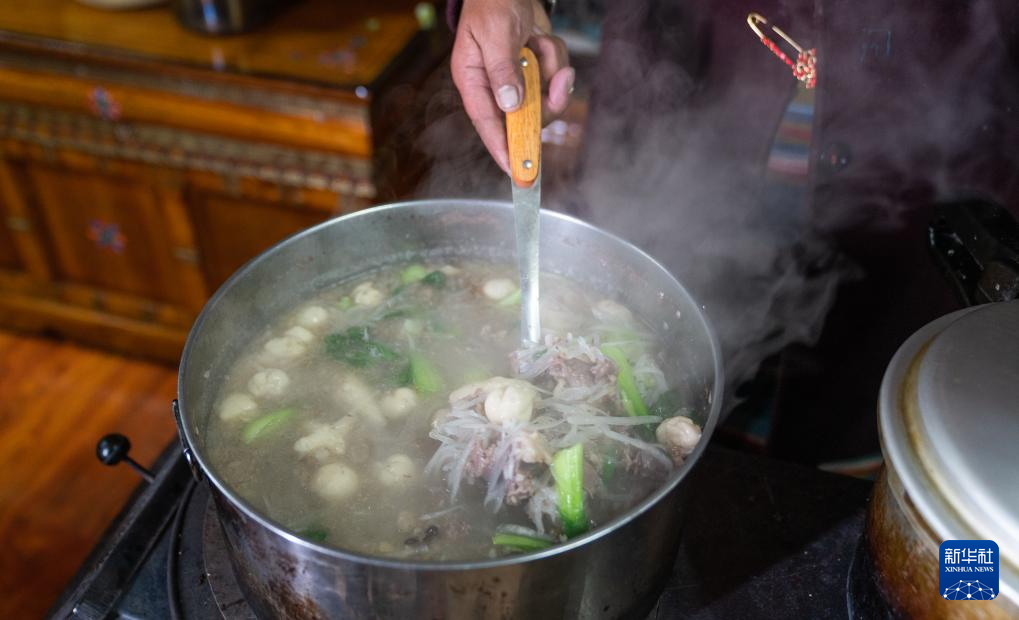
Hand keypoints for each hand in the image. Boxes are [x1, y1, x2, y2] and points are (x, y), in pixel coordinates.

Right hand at [451, 0, 573, 173]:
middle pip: (525, 117)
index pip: (487, 123)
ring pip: (545, 98)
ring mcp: (518, 80)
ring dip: (552, 71)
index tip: (518, 172)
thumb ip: (502, 69)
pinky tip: (543, 39)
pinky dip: (556, 58)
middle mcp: (495, 86)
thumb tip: (510, 105)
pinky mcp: (536, 72)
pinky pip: (555, 78)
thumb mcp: (495, 34)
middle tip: (556, 80)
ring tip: (542, 44)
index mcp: (474, 81)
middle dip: (545, 100)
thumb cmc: (492, 4)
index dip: (503, 149)